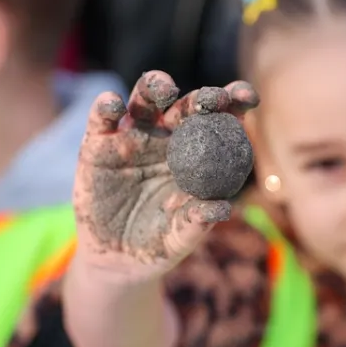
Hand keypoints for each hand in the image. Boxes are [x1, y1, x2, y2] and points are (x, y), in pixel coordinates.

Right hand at [72, 71, 259, 283]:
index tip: (248, 98)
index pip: (218, 121)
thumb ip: (198, 222)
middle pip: (185, 105)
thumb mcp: (179, 237)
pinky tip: (114, 105)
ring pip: (144, 99)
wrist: (116, 260)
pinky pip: (102, 119)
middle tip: (212, 98)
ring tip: (163, 87)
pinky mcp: (97, 146)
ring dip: (154, 86)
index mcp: (196, 154)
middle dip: (201, 96)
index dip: (233, 104)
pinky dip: (106, 106)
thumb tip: (222, 207)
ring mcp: (132, 138)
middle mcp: (166, 137)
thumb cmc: (158, 244)